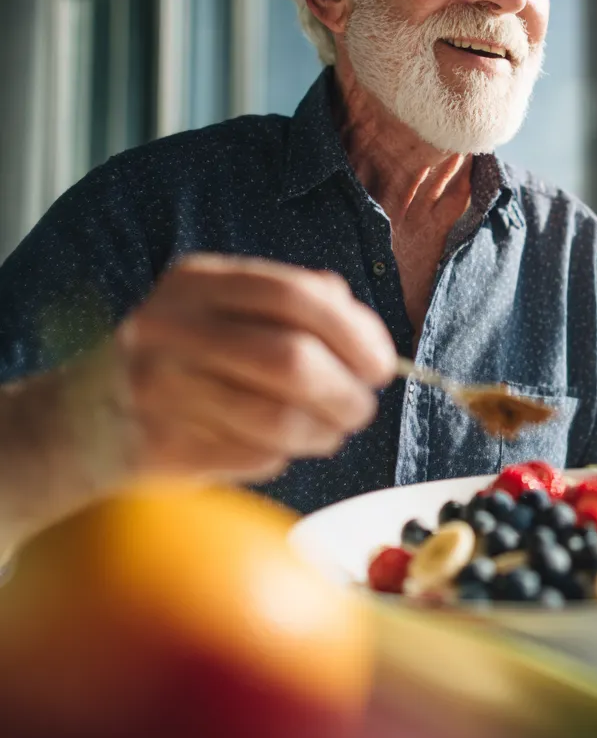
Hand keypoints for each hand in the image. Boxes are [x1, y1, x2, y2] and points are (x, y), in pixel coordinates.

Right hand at [110, 254, 395, 480]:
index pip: (295, 295)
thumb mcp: (218, 309)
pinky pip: (249, 456)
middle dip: (345, 391)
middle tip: (362, 408)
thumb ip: (290, 305)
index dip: (354, 332)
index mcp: (198, 281)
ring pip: (276, 418)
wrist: (73, 419)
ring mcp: (160, 388)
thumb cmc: (175, 360)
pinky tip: (272, 446)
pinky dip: (279, 455)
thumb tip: (364, 332)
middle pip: (291, 360)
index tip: (381, 364)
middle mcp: (172, 327)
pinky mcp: (158, 444)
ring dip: (321, 432)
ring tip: (331, 432)